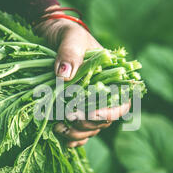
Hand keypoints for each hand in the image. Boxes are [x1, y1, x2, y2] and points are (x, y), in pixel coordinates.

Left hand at [35, 5, 130, 146]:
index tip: (91, 113)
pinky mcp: (73, 110)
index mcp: (112, 78)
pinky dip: (73, 138)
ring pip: (91, 129)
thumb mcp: (71, 37)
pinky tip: (63, 138)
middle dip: (88, 124)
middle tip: (68, 119)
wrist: (51, 36)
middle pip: (104, 120)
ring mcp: (88, 104)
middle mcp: (103, 94)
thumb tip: (64, 76)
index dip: (110, 112)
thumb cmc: (67, 34)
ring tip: (60, 128)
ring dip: (78, 133)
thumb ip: (70, 54)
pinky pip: (79, 131)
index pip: (121, 103)